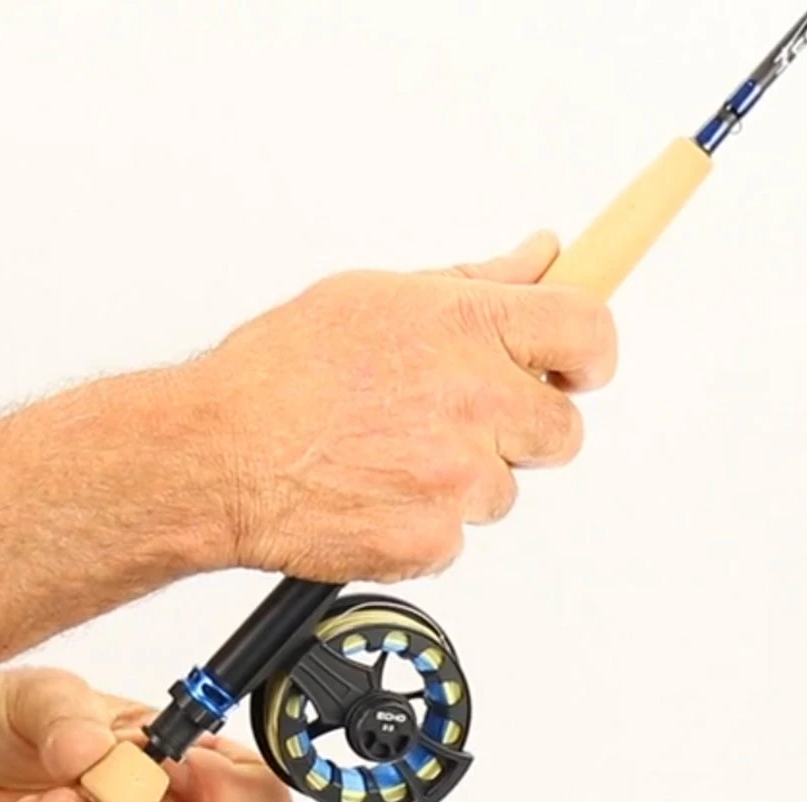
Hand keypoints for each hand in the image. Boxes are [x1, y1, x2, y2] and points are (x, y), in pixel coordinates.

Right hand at [195, 231, 616, 583]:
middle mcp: (471, 403)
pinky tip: (375, 493)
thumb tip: (538, 256)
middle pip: (562, 429)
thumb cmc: (275, 377)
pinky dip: (424, 523)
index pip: (588, 331)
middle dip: (521, 427)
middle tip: (462, 420)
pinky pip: (457, 536)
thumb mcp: (371, 299)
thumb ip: (471, 282)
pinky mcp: (432, 540)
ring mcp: (455, 479)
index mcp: (463, 328)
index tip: (580, 363)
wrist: (217, 458)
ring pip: (504, 489)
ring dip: (464, 478)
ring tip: (391, 456)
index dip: (590, 352)